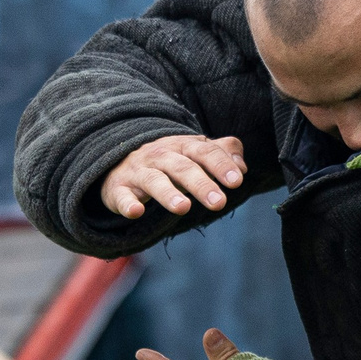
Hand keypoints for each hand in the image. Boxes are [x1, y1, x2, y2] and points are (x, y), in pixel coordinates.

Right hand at [101, 134, 246, 219]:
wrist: (119, 161)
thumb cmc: (166, 161)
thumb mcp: (194, 153)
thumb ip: (221, 154)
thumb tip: (242, 168)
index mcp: (182, 146)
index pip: (205, 152)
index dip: (220, 165)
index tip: (237, 181)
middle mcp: (160, 156)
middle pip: (182, 167)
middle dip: (201, 184)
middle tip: (219, 202)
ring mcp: (138, 172)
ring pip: (154, 180)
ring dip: (168, 193)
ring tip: (183, 208)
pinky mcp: (118, 189)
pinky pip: (122, 196)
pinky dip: (128, 204)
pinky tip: (136, 212)